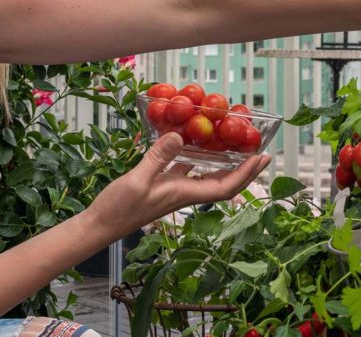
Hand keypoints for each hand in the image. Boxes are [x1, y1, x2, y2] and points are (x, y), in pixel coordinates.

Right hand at [84, 133, 269, 239]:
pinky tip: (195, 141)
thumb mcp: (138, 180)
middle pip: (224, 181)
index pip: (226, 187)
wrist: (99, 225)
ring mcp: (176, 187)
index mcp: (186, 193)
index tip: (261, 159)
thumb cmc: (118, 209)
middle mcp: (186, 191)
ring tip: (236, 143)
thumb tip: (180, 136)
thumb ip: (158, 158)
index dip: (246, 175)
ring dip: (225, 161)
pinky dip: (196, 156)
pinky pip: (187, 167)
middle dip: (245, 168)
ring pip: (208, 174)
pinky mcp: (163, 183)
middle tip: (260, 150)